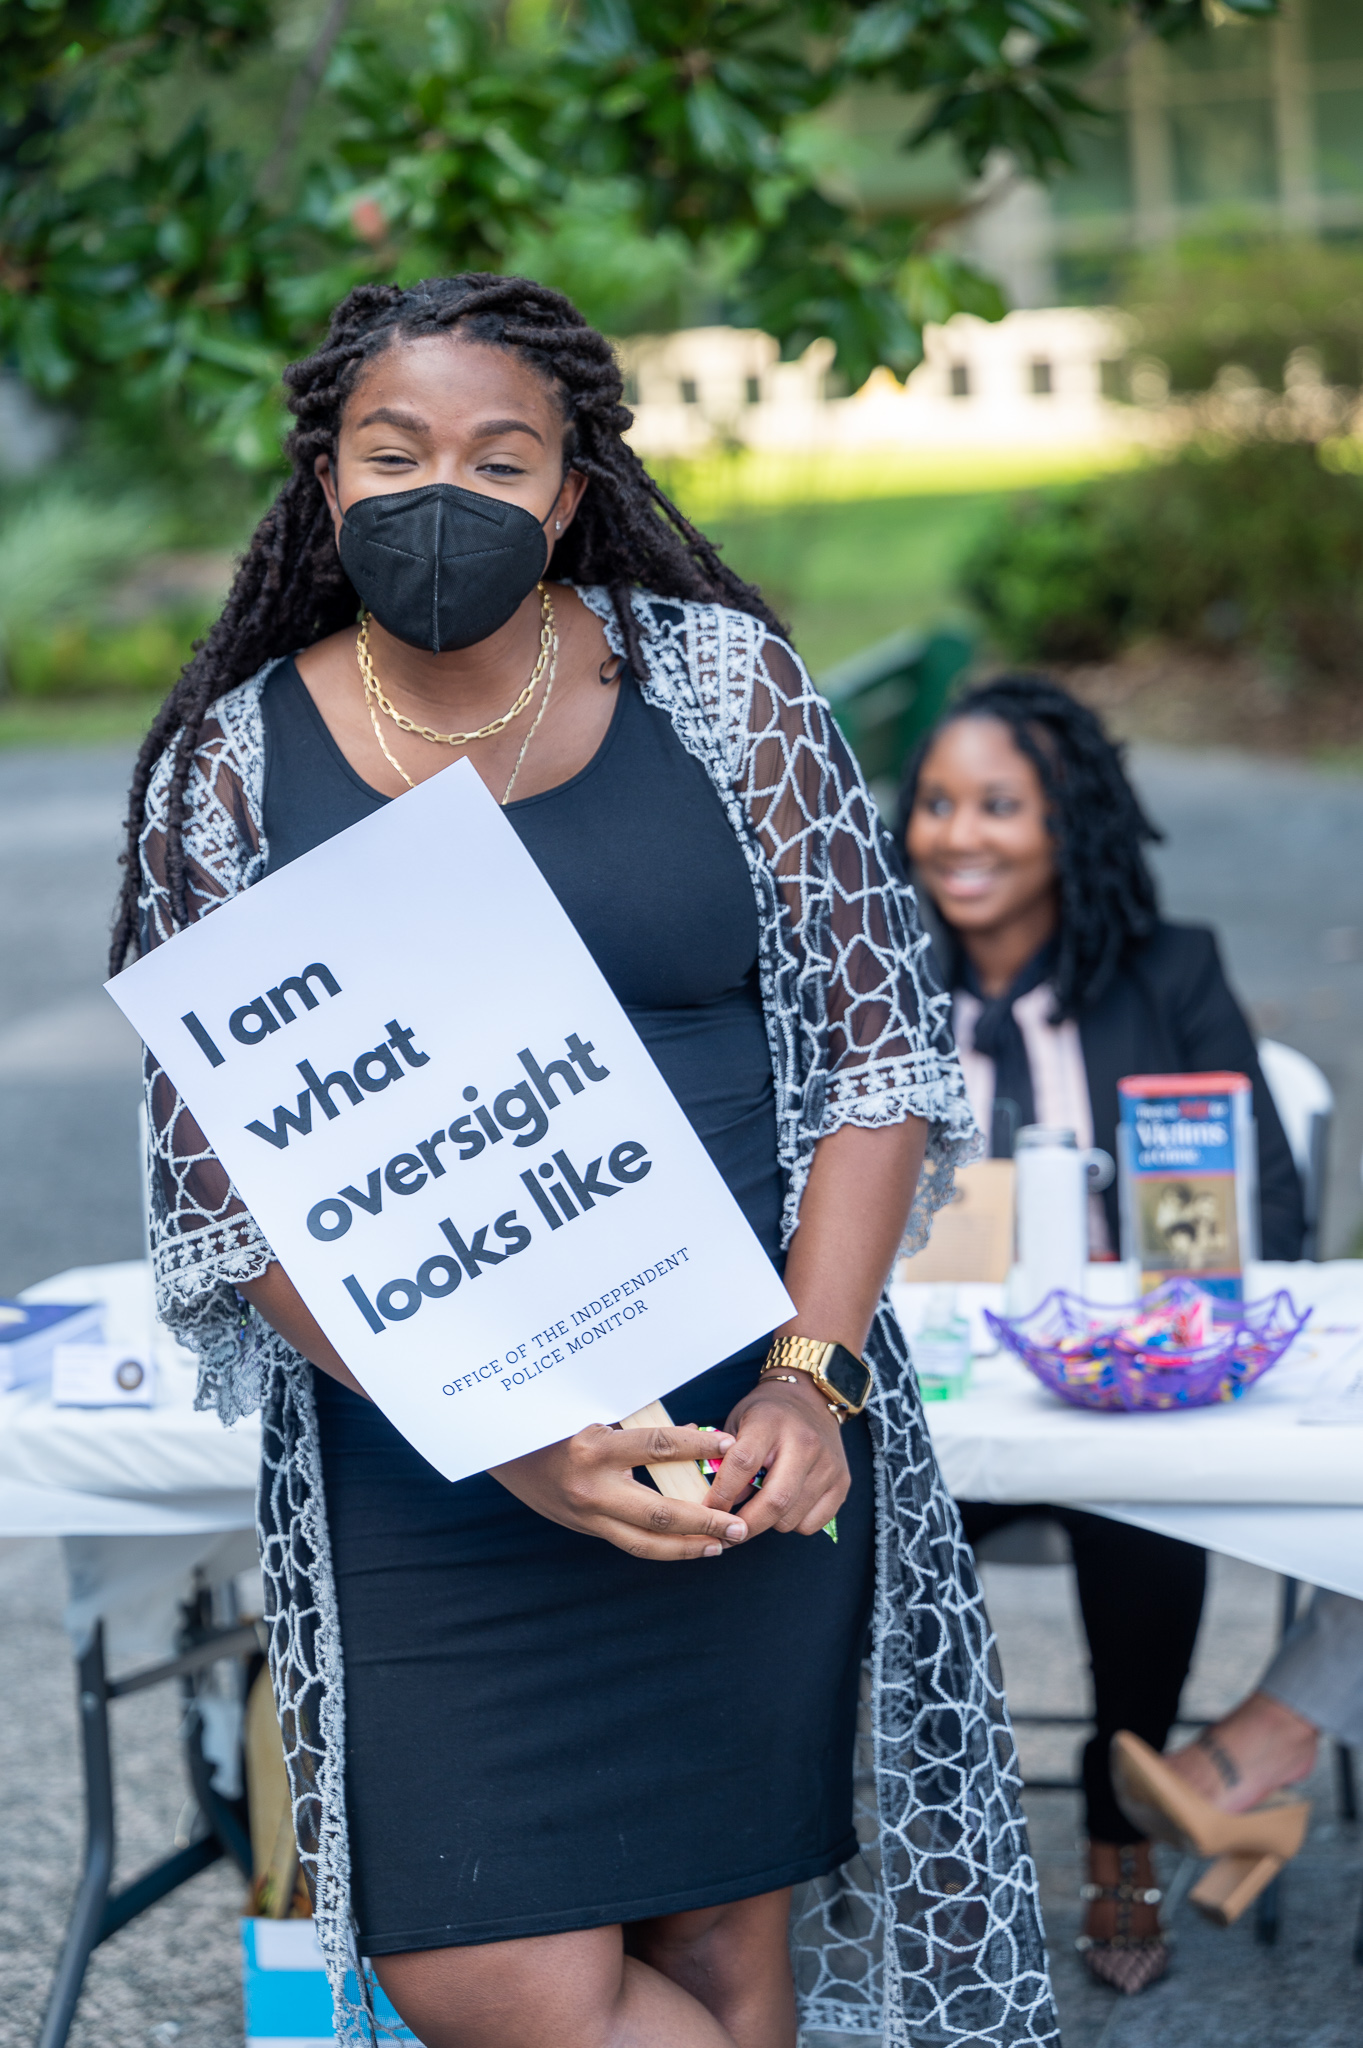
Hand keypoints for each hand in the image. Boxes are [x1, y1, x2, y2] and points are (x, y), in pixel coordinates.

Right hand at [489, 1421, 750, 1560]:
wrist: (499, 1449)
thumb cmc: (550, 1421)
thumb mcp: (590, 1414)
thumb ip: (637, 1426)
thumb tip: (692, 1433)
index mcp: (594, 1448)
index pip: (657, 1447)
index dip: (696, 1446)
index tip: (728, 1444)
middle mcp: (591, 1488)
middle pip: (660, 1513)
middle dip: (705, 1522)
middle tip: (739, 1526)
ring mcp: (585, 1516)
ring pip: (646, 1542)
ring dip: (687, 1546)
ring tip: (720, 1545)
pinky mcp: (583, 1528)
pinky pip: (629, 1542)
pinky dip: (661, 1546)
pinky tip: (686, 1544)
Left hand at [706, 1376, 849, 1537]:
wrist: (810, 1399)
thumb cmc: (766, 1415)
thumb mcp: (737, 1424)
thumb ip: (726, 1461)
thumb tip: (719, 1508)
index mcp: (770, 1423)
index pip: (743, 1464)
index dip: (721, 1494)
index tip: (707, 1511)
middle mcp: (804, 1443)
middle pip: (774, 1501)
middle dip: (746, 1525)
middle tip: (728, 1533)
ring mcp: (828, 1464)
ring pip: (791, 1519)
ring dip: (768, 1523)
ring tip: (760, 1506)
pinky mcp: (842, 1482)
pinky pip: (811, 1524)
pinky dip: (793, 1524)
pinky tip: (785, 1506)